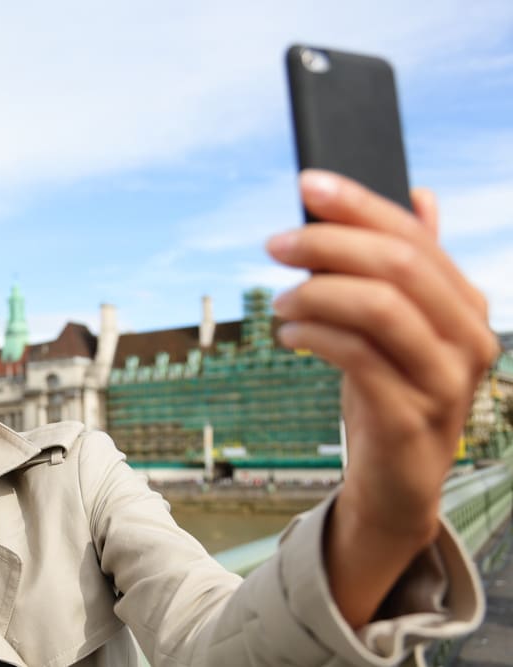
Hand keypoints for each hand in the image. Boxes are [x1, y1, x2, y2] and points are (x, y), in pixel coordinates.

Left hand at [266, 169, 498, 624]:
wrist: (397, 480)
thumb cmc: (393, 391)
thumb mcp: (405, 326)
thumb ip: (414, 267)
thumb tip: (423, 195)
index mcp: (466, 305)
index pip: (414, 235)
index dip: (359, 203)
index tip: (307, 184)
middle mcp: (468, 337)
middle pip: (399, 264)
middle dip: (329, 243)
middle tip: (276, 244)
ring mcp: (445, 380)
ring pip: (379, 307)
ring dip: (316, 292)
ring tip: (280, 301)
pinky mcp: (410, 417)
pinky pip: (358, 358)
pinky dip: (315, 335)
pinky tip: (288, 332)